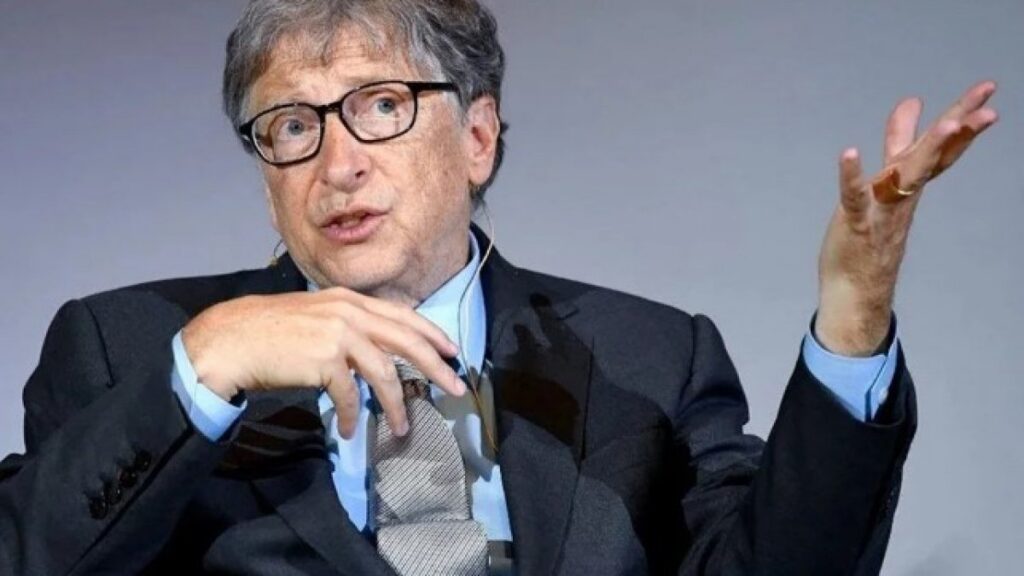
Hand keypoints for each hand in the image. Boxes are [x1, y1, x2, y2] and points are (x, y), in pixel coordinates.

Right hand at [181, 288, 465, 438]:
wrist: (230, 339)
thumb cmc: (268, 332)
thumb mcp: (314, 316)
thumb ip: (345, 326)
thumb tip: (373, 351)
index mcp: (348, 300)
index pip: (402, 316)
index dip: (430, 334)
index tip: (451, 351)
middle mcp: (348, 312)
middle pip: (406, 341)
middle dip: (435, 367)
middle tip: (456, 388)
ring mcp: (337, 334)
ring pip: (384, 373)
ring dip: (396, 405)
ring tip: (401, 428)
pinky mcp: (324, 360)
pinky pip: (350, 395)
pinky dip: (354, 416)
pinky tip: (351, 430)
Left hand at [816, 80, 998, 355]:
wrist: (856, 292)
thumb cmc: (870, 234)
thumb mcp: (888, 180)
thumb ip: (899, 142)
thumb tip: (912, 103)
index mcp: (909, 184)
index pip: (942, 148)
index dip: (963, 119)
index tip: (986, 90)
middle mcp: (902, 196)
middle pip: (934, 156)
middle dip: (960, 126)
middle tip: (986, 98)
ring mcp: (882, 211)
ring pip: (908, 177)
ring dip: (927, 151)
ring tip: (948, 123)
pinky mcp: (856, 225)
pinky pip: (854, 198)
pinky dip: (851, 175)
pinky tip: (849, 152)